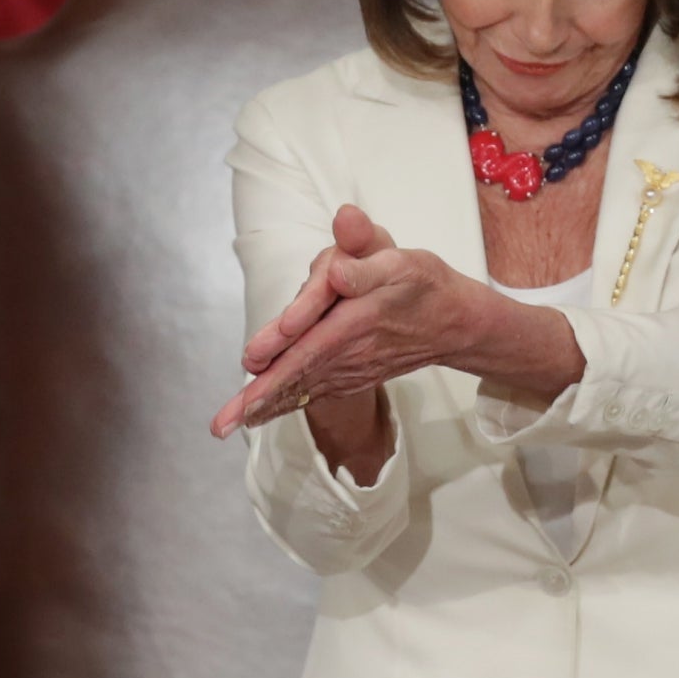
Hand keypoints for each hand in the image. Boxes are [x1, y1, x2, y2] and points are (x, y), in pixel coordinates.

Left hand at [210, 206, 466, 437]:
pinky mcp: (352, 376)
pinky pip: (314, 392)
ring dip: (266, 406)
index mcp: (357, 320)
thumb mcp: (403, 259)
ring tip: (229, 424)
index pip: (311, 338)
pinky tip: (261, 416)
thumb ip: (366, 253)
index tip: (250, 364)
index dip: (279, 349)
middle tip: (223, 423)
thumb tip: (338, 267)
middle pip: (297, 373)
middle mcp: (350, 351)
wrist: (455, 322)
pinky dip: (287, 404)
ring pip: (302, 388)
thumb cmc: (424, 284)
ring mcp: (351, 368)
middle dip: (260, 396)